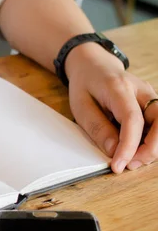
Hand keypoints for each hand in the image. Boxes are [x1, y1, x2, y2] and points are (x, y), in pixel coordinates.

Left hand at [66, 45, 157, 172]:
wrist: (94, 66)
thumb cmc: (85, 85)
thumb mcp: (81, 106)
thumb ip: (97, 128)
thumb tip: (114, 151)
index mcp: (118, 87)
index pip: (132, 118)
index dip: (129, 145)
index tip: (119, 165)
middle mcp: (141, 90)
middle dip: (150, 148)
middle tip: (130, 165)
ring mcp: (150, 96)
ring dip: (153, 147)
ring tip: (132, 161)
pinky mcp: (152, 104)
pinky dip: (151, 141)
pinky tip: (136, 150)